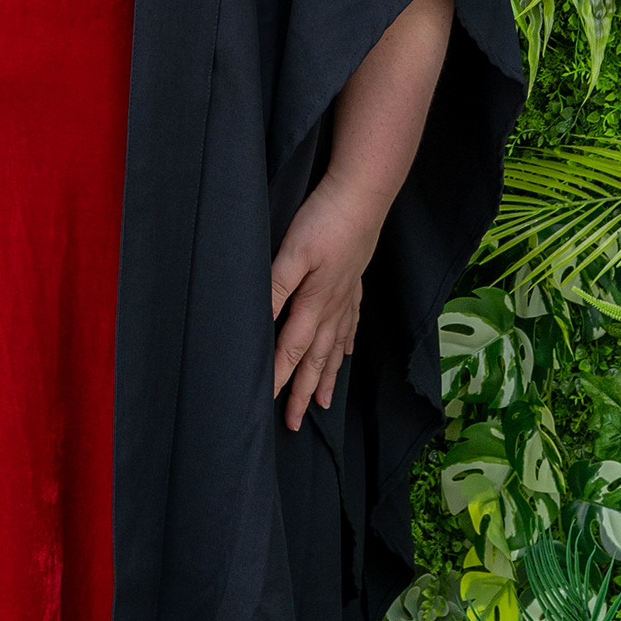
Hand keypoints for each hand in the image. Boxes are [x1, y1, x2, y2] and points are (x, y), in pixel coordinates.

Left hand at [271, 175, 382, 429]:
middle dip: (303, 392)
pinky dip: (347, 344)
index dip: (278, 379)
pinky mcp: (355, 282)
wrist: (363, 196)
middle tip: (295, 423)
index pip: (291, 351)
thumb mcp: (291, 254)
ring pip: (336, 347)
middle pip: (316, 359)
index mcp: (314, 304)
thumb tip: (258, 323)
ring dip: (327, 376)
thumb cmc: (323, 221)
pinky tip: (347, 352)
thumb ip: (274, 288)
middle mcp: (333, 308)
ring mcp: (347, 297)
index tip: (269, 408)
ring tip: (323, 402)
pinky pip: (351, 324)